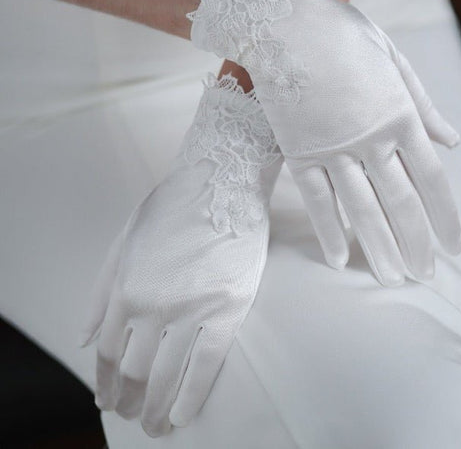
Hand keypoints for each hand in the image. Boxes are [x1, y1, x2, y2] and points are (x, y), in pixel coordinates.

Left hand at [79, 73, 281, 435]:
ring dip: (158, 409)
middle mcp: (152, 305)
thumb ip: (102, 291)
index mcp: (125, 287)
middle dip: (131, 403)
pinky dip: (192, 396)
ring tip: (159, 426)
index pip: (109, 353)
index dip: (107, 384)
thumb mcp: (125, 242)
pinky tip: (184, 414)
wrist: (221, 184)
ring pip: (167, 375)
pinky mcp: (227, 309)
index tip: (109, 402)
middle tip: (136, 419)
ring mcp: (190, 309)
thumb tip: (85, 337)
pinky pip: (206, 365)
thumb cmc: (173, 208)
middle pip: (135, 371)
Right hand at [187, 0, 460, 285]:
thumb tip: (450, 143)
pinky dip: (328, 231)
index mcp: (400, 115)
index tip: (453, 247)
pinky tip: (339, 259)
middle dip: (416, 244)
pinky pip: (316, 200)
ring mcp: (333, 149)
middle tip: (424, 275)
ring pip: (361, 210)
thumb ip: (421, 106)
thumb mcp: (392, 60)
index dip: (446, 217)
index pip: (433, 180)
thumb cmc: (341, 36)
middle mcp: (371, 139)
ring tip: (392, 278)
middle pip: (401, 203)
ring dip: (379, 248)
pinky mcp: (299, 152)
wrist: (285, 23)